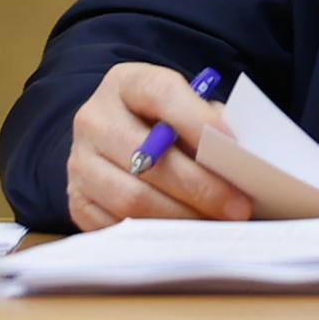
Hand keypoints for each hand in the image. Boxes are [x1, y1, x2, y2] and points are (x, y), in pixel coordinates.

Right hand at [65, 62, 253, 230]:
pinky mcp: (77, 200)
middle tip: (238, 206)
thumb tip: (241, 158)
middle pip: (147, 156)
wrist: (114, 139)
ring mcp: (80, 161)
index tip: (231, 145)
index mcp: (126, 83)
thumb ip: (209, 124)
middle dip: (199, 185)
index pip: (160, 94)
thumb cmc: (164, 123)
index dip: (196, 119)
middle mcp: (94, 118)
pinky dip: (155, 235)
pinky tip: (184, 235)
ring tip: (216, 225)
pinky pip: (116, 226)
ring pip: (132, 197)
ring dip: (181, 216)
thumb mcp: (184, 108)